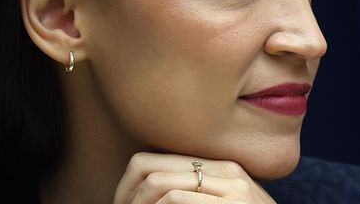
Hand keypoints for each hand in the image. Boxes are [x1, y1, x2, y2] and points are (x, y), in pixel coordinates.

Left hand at [113, 152, 276, 203]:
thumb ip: (200, 197)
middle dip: (125, 196)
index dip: (127, 187)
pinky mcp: (234, 203)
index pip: (154, 161)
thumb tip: (151, 197)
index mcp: (222, 168)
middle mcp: (227, 171)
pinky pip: (176, 200)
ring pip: (159, 185)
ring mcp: (233, 187)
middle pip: (149, 167)